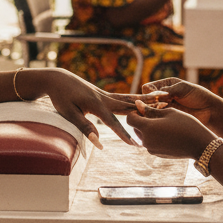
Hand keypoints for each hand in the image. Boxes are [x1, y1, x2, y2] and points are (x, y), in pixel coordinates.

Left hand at [40, 68, 158, 147]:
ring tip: (164, 98)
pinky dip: (136, 99)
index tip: (134, 143)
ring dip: (146, 100)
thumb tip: (99, 143)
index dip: (123, 133)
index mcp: (95, 104)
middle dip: (146, 108)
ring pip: (129, 99)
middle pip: (129, 105)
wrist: (57, 79)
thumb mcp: (69, 114)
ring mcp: (105, 94)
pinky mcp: (104, 94)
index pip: (112, 121)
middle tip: (165, 108)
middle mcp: (104, 97)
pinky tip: (146, 100)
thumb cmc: (61, 98)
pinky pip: (123, 98)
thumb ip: (85, 127)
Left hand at [126, 100, 214, 159]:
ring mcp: (151, 149)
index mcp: (147, 128)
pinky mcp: (158, 154)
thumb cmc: (186, 125)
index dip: (135, 112)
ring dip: (149, 129)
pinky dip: (155, 137)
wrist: (200, 145)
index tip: (145, 109)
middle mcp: (146, 141)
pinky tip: (169, 133)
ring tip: (164, 124)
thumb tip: (138, 104)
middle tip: (157, 115)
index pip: (130, 119)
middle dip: (142, 121)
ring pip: (143, 136)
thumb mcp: (169, 112)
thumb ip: (151, 109)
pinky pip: (151, 143)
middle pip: (135, 128)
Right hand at [143, 76, 221, 125]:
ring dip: (152, 112)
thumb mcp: (183, 89)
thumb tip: (152, 93)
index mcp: (166, 85)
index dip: (149, 93)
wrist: (210, 111)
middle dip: (148, 104)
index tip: (158, 98)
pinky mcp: (167, 117)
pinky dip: (157, 118)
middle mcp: (163, 95)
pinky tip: (163, 119)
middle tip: (159, 108)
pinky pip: (156, 117)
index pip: (148, 88)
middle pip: (146, 99)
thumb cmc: (199, 96)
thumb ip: (168, 90)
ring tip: (163, 114)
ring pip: (149, 110)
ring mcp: (164, 107)